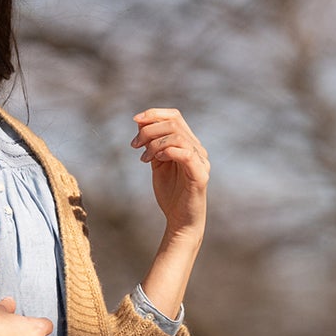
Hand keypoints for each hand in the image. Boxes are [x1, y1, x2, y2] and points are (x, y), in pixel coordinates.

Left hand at [132, 107, 208, 234]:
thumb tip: (141, 123)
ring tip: (144, 158)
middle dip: (149, 130)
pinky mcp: (200, 175)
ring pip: (177, 136)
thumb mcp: (156, 164)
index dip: (154, 114)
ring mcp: (200, 161)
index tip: (135, 120)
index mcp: (188, 144)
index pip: (175, 116)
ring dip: (154, 143)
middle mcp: (197, 149)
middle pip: (174, 123)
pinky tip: (155, 159)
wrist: (180, 221)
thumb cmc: (170, 193)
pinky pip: (186, 154)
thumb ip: (152, 145)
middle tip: (134, 145)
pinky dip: (167, 151)